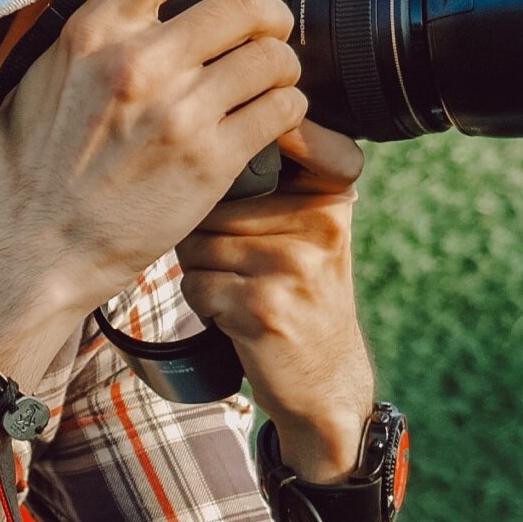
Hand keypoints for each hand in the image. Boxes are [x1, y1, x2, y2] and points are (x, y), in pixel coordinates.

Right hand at [0, 0, 304, 330]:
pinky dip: (288, 110)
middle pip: (246, 3)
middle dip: (270, 16)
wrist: (41, 250)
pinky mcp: (210, 160)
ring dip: (284, 67)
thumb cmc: (34, 174)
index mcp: (95, 33)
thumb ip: (76, 36)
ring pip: (274, 56)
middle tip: (267, 34)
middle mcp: (139, 63)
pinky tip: (270, 120)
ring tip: (269, 84)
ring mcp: (178, 112)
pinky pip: (283, 110)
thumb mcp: (32, 82)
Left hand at [175, 120, 374, 481]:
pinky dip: (203, 304)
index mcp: (330, 196)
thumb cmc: (302, 298)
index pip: (271, 142)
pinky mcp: (264, 304)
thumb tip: (192, 145)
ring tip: (240, 291)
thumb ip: (276, 185)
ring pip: (198, 243)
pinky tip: (236, 316)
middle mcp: (319, 222)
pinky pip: (196, 284)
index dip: (232, 154)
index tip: (232, 184)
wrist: (326, 380)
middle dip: (207, 233)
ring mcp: (292, 263)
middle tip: (241, 266)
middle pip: (213, 201)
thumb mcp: (310, 232)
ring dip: (202, 271)